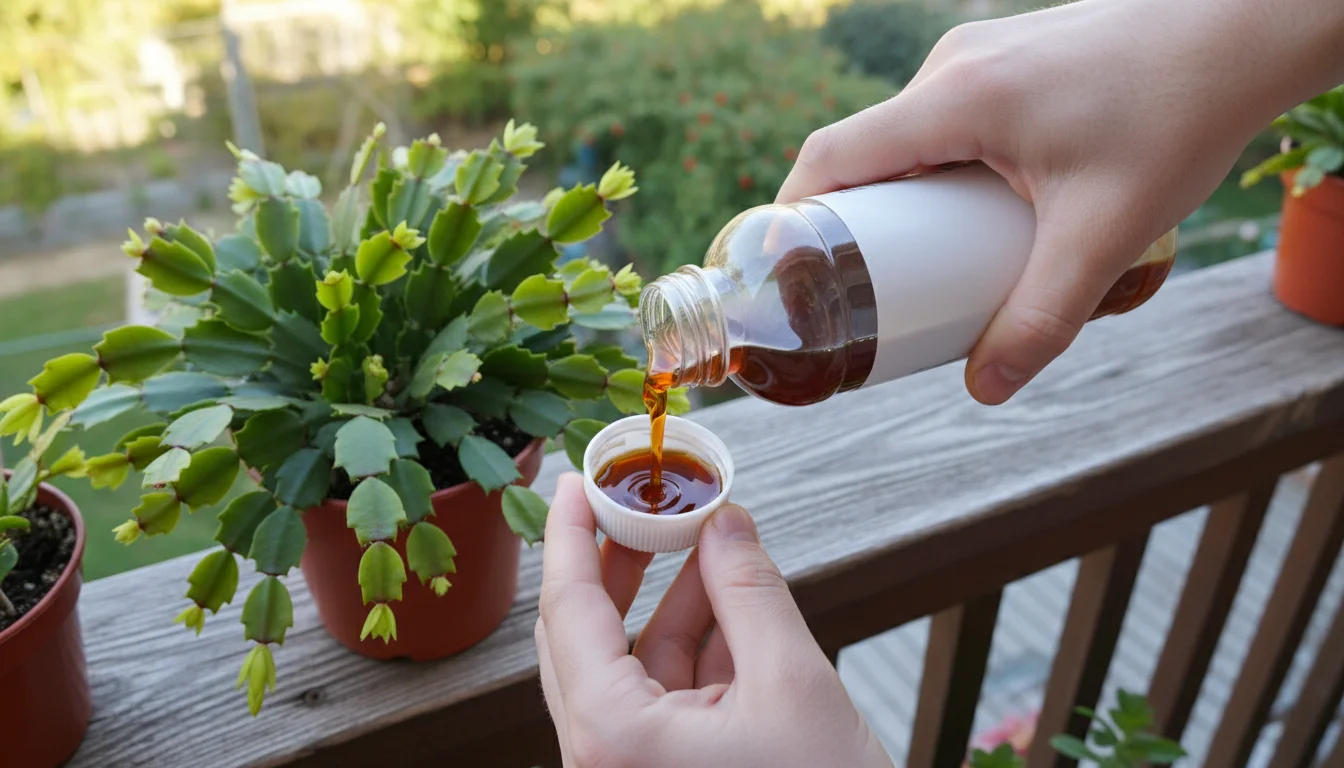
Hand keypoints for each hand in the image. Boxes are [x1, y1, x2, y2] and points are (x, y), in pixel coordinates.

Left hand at [536, 473, 890, 767]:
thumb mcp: (793, 683)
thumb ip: (750, 590)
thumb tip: (724, 520)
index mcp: (613, 740)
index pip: (568, 613)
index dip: (571, 536)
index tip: (573, 481)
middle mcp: (604, 761)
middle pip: (585, 637)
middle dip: (616, 564)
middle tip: (634, 500)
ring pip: (628, 665)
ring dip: (666, 600)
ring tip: (703, 539)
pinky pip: (663, 695)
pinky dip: (693, 644)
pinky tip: (725, 595)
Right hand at [777, 0, 1343, 404]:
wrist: (1243, 30)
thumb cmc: (1178, 113)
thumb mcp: (1103, 234)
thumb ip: (1043, 317)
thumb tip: (987, 387)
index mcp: (955, 99)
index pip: (831, 156)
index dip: (792, 216)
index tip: (783, 271)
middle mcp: (954, 67)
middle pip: (864, 150)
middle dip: (851, 223)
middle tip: (860, 288)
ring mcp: (981, 56)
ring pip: (906, 134)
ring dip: (900, 195)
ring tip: (920, 258)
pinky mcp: (1010, 60)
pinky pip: (944, 117)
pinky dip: (936, 166)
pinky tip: (976, 208)